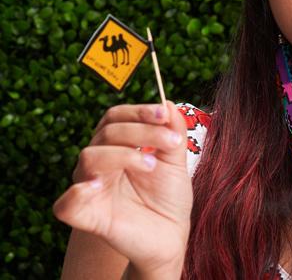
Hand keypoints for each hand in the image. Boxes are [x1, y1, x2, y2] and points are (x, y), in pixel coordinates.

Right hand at [53, 101, 191, 275]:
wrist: (172, 236)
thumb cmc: (169, 197)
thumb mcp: (176, 161)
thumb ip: (173, 133)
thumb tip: (168, 104)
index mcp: (118, 145)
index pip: (115, 117)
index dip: (138, 111)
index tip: (163, 113)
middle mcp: (100, 162)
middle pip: (106, 132)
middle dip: (141, 131)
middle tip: (171, 142)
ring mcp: (91, 187)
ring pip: (89, 156)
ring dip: (122, 154)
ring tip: (151, 165)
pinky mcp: (86, 216)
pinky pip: (65, 203)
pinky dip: (77, 192)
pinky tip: (98, 186)